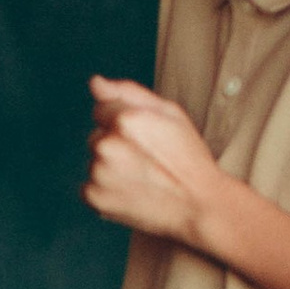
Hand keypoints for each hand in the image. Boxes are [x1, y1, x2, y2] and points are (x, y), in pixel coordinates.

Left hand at [83, 76, 232, 246]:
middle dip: (115, 144)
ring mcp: (98, 173)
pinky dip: (106, 190)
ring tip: (142, 178)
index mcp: (125, 120)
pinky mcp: (94, 198)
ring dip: (110, 167)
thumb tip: (95, 82)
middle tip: (147, 161)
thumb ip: (128, 93)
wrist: (199, 205)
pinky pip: (90, 187)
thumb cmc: (188, 157)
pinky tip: (133, 192)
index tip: (144, 138)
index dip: (123, 123)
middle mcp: (107, 145)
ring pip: (94, 162)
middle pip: (96, 136)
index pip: (101, 110)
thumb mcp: (170, 113)